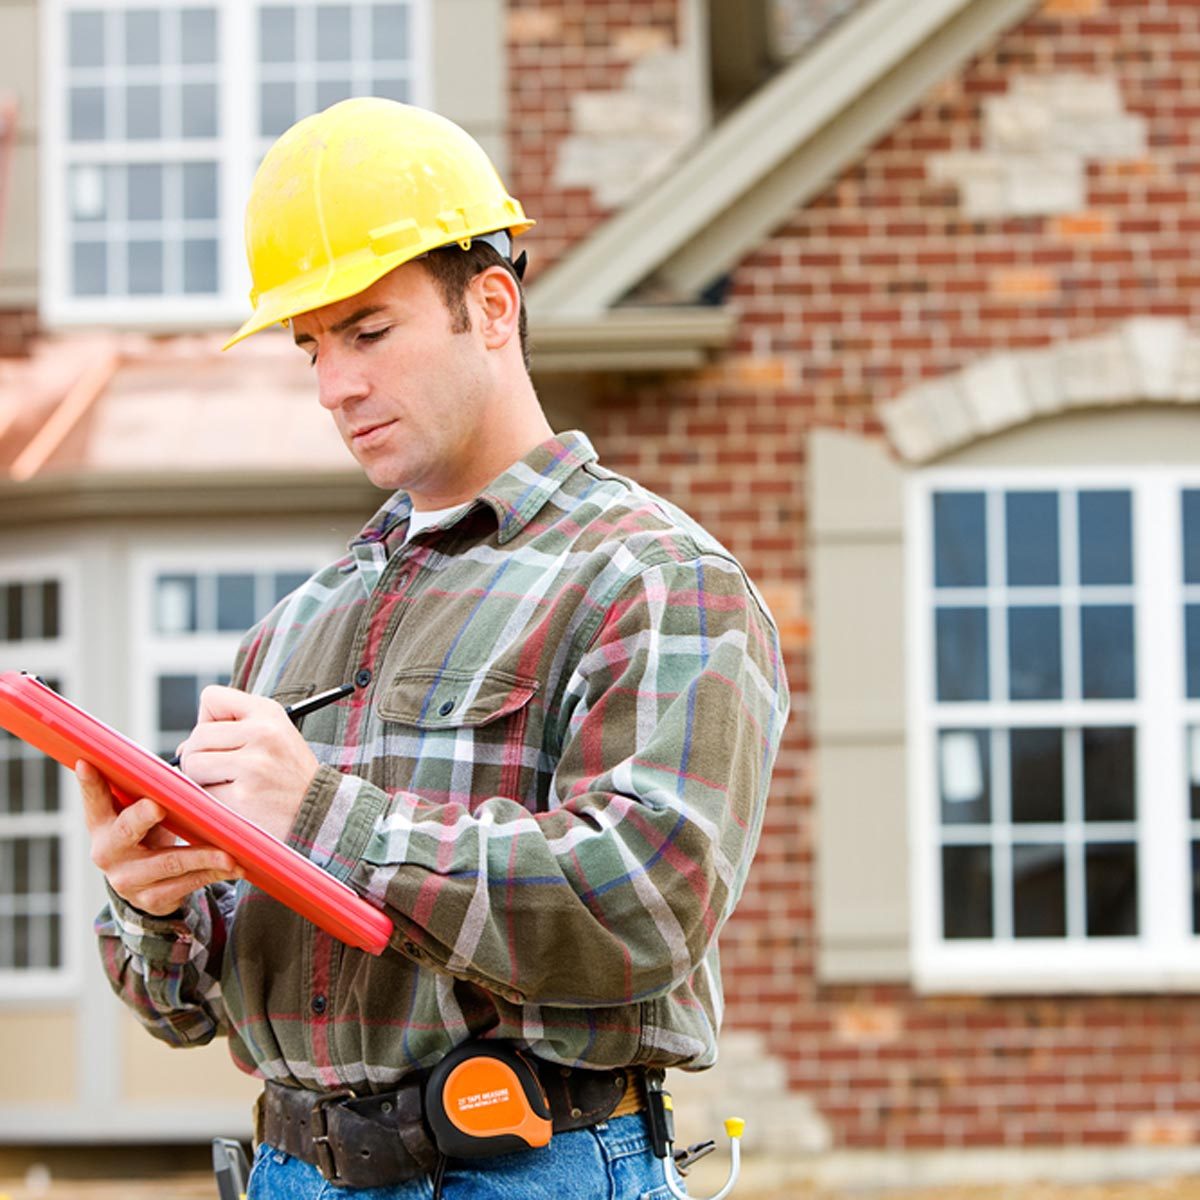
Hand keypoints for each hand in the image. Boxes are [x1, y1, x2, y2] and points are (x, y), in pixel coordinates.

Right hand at [78, 760, 240, 914]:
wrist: (148, 884)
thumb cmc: (148, 833)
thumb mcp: (141, 813)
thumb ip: (151, 790)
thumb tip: (188, 753)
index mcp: (102, 824)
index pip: (94, 800)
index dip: (89, 783)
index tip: (87, 763)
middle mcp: (108, 852)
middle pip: (127, 831)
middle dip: (143, 817)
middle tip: (158, 806)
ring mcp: (128, 879)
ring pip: (169, 863)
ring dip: (202, 856)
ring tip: (228, 852)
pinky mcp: (152, 899)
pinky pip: (187, 884)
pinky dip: (213, 873)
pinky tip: (234, 866)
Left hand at [175, 685, 319, 841]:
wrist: (320, 811)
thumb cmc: (289, 775)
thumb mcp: (273, 736)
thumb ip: (231, 731)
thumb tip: (181, 749)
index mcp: (268, 712)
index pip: (212, 698)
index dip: (209, 720)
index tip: (225, 739)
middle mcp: (262, 732)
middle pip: (197, 735)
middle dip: (200, 755)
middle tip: (223, 771)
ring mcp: (253, 764)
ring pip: (194, 763)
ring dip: (202, 779)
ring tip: (230, 785)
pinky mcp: (243, 795)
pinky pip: (202, 792)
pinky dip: (211, 800)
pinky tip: (235, 802)